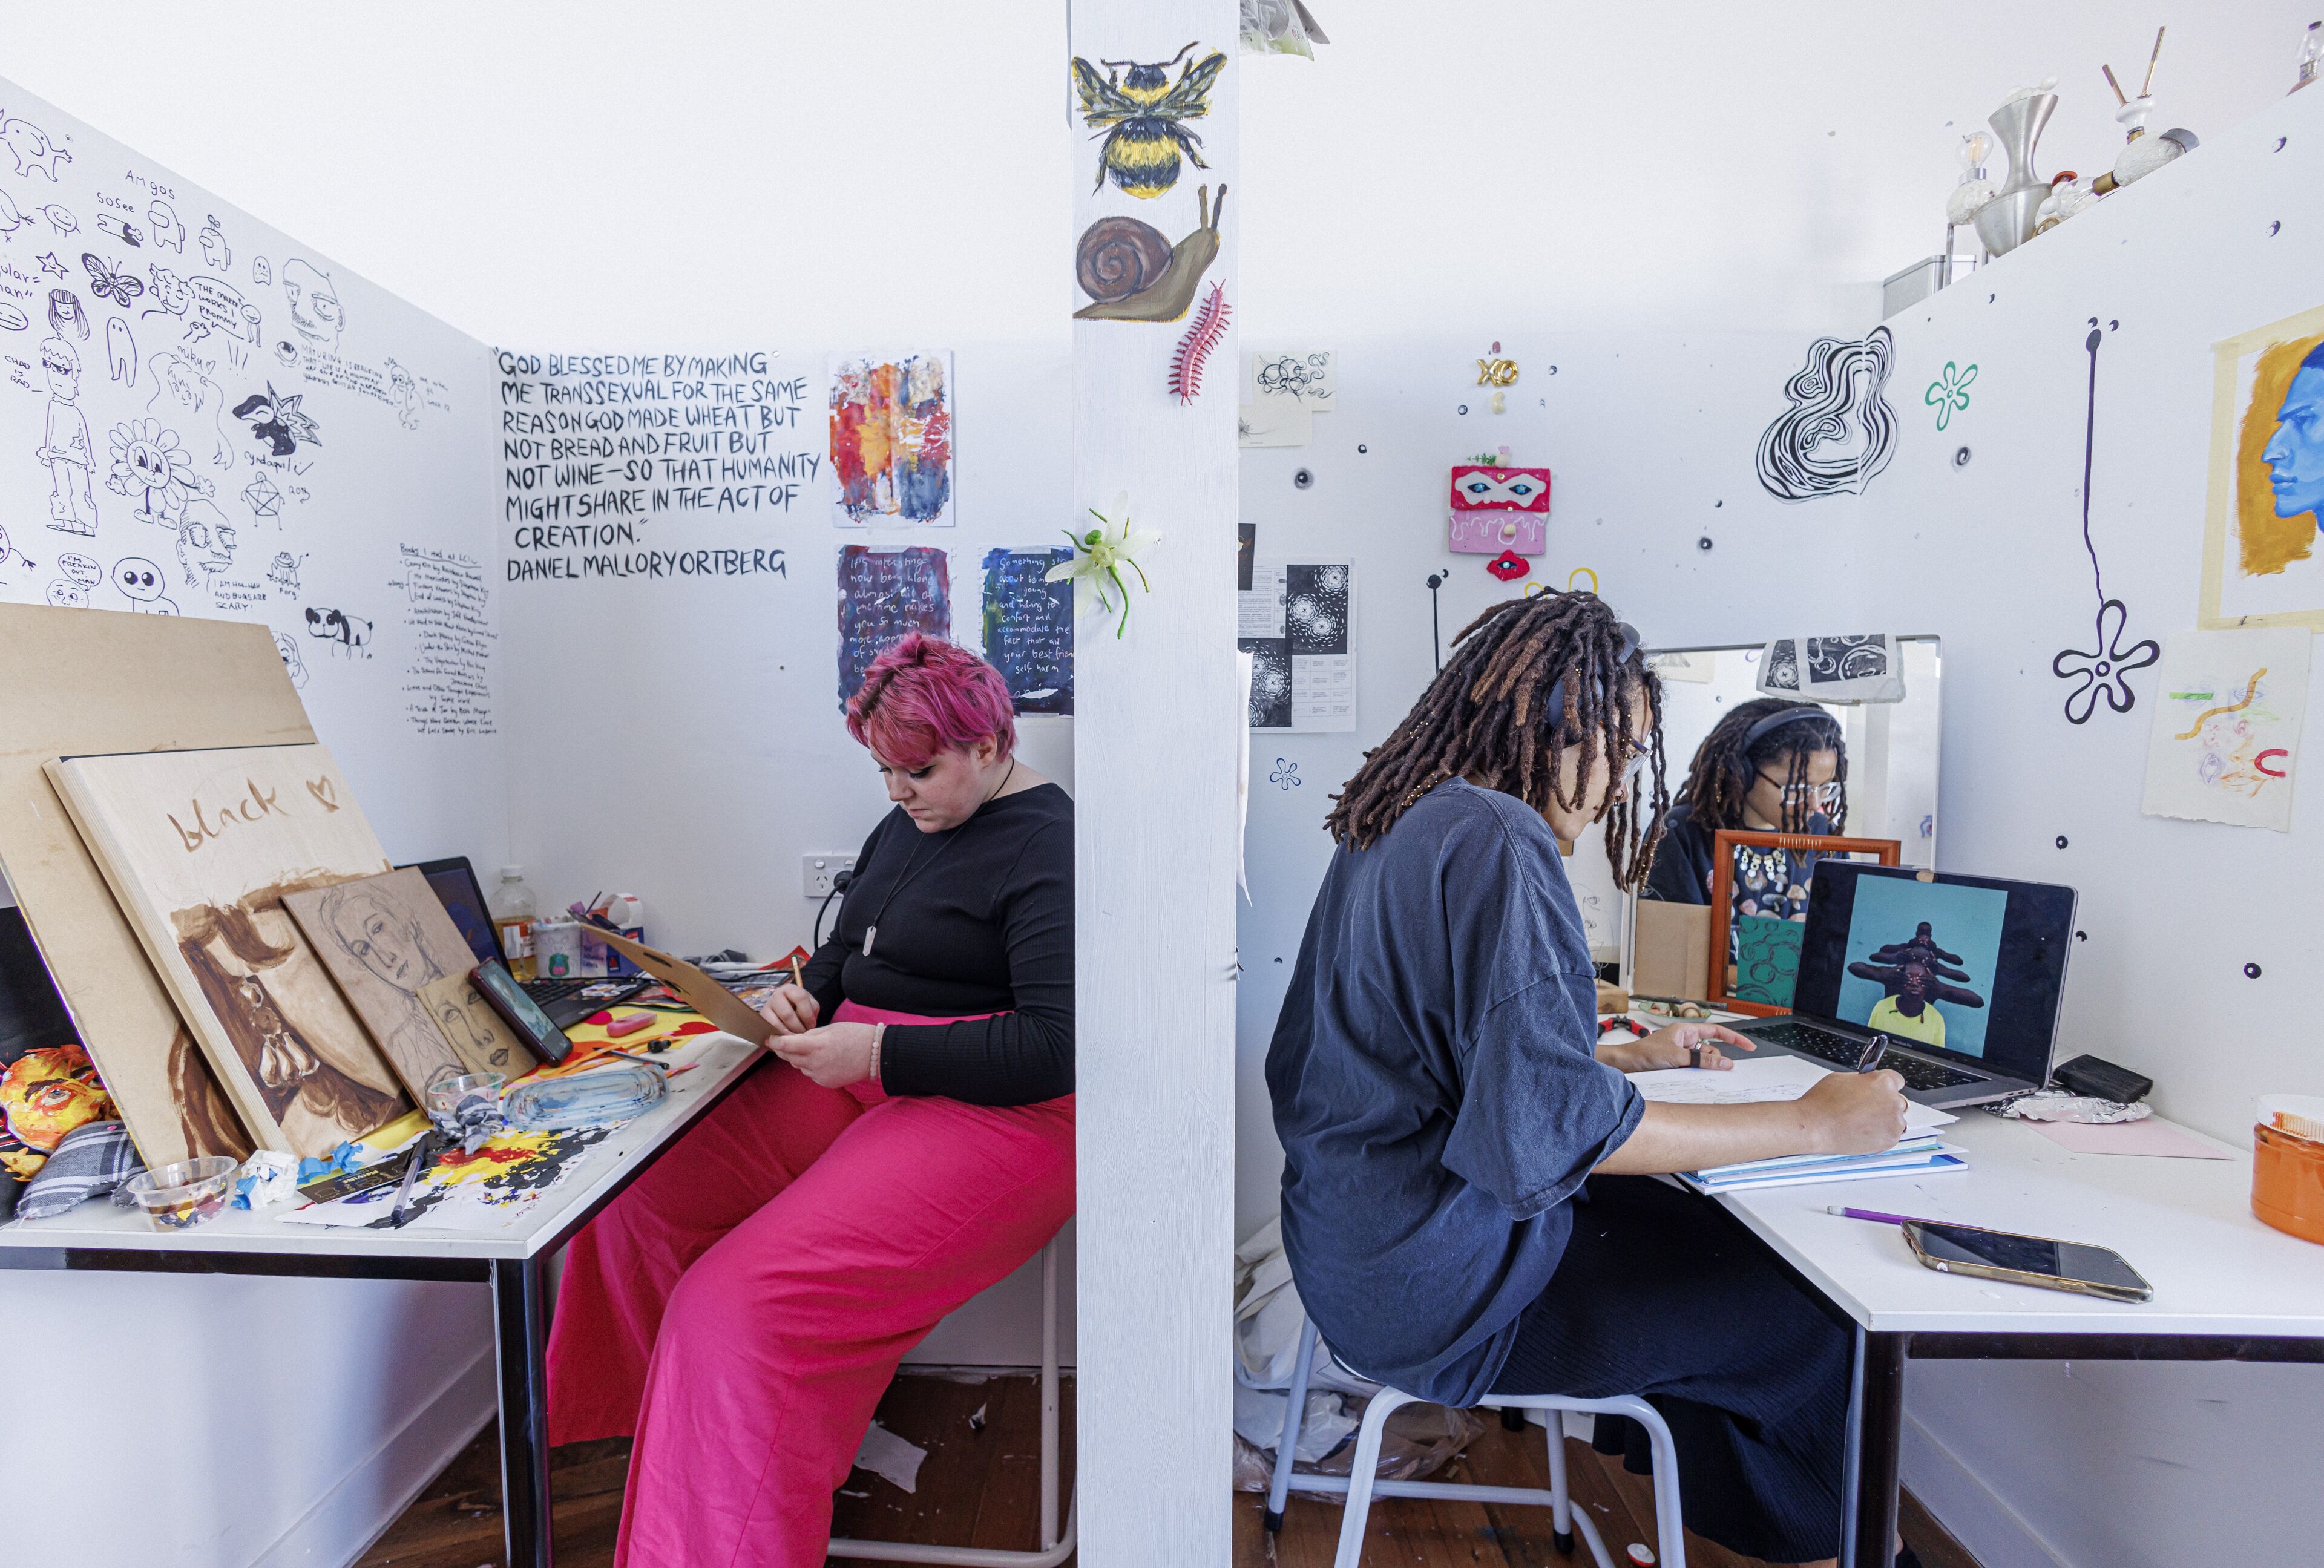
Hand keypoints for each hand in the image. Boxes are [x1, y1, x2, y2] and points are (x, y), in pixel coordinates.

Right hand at [756, 982, 819, 1035]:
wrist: (786, 1011)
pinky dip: (779, 1037)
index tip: (812, 1025)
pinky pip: (770, 1031)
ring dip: (788, 1034)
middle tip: (803, 1034)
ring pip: (777, 1025)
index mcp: (790, 989)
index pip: (800, 998)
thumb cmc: (801, 1008)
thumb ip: (813, 1009)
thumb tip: (809, 1021)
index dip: (807, 1014)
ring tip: (796, 1037)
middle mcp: (776, 995)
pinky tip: (786, 1038)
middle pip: (787, 1014)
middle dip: (798, 1028)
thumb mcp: (810, 1005)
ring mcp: (766, 1007)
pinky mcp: (761, 1020)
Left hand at [767, 1021, 874, 1088]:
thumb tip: (795, 1040)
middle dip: (785, 1050)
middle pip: (790, 1058)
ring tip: (814, 1050)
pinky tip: (824, 1060)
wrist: (876, 1054)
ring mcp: (821, 1075)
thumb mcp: (831, 1028)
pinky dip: (811, 1067)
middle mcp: (816, 1063)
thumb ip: (810, 1034)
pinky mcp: (826, 1083)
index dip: (776, 1042)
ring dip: (800, 1058)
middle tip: (784, 1043)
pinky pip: (811, 1074)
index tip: (769, 1038)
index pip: (787, 1045)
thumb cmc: (855, 1036)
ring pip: (800, 1067)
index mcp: (817, 1045)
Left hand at [1596, 1021, 1755, 1074]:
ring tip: (1687, 1071)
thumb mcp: (1678, 1057)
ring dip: (1702, 1068)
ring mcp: (1681, 1052)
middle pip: (1712, 1049)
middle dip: (1714, 1059)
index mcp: (1686, 1030)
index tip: (1749, 1046)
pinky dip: (1695, 1073)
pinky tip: (1688, 1077)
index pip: (1717, 1032)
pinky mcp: (1677, 1063)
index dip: (1735, 1038)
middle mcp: (1685, 1040)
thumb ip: (1703, 1059)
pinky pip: (1694, 1068)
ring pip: (1703, 1061)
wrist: (1626, 1064)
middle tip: (1712, 1069)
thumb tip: (1726, 1063)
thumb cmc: (1645, 1053)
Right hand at [1798, 1069, 1909, 1155]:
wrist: (1815, 1127)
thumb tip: (1866, 1083)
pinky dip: (1880, 1135)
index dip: (1885, 1086)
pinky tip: (1862, 1132)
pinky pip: (1890, 1135)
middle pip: (1896, 1100)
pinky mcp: (1890, 1140)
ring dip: (1883, 1120)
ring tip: (1861, 1123)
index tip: (1880, 1091)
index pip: (1897, 1080)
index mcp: (1882, 1082)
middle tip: (1864, 1109)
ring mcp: (1894, 1122)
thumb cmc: (1823, 1103)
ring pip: (1895, 1119)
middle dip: (1883, 1103)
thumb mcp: (1841, 1078)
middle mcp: (1893, 1101)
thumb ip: (1861, 1080)